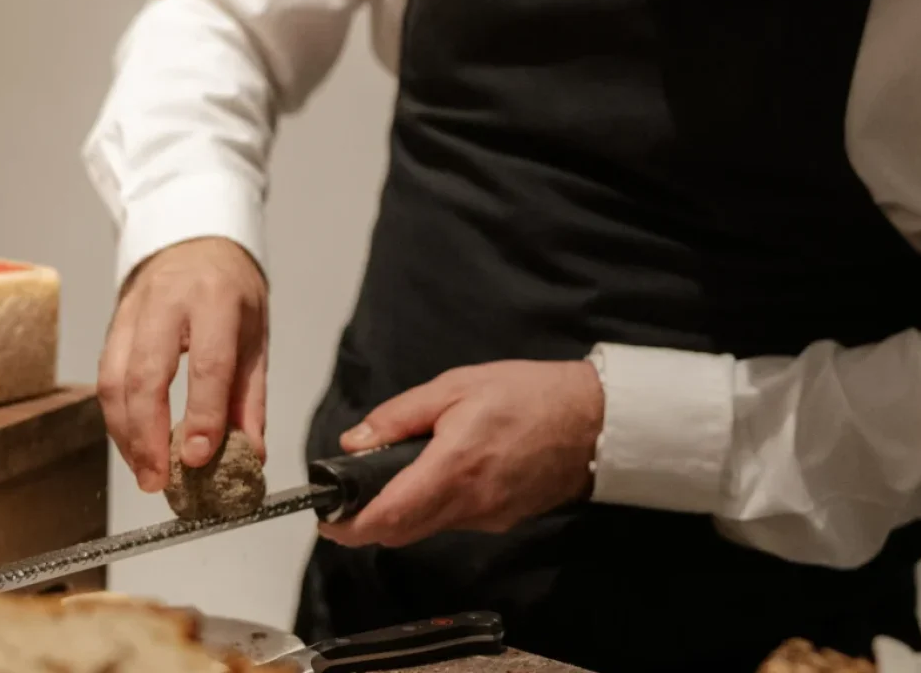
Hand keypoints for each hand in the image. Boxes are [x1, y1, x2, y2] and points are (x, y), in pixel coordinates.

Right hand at [98, 237, 268, 491]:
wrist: (194, 240)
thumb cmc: (231, 290)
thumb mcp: (256, 335)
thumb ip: (250, 398)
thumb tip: (250, 455)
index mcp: (216, 299)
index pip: (207, 363)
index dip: (201, 415)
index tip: (198, 458)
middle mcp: (168, 301)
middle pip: (146, 374)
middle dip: (148, 434)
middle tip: (159, 480)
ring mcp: (133, 310)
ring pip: (114, 379)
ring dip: (125, 434)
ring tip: (145, 473)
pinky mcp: (112, 323)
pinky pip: (105, 376)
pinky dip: (116, 418)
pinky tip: (131, 445)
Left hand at [319, 360, 603, 548]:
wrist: (592, 421)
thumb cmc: (528, 395)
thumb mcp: (456, 387)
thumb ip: (400, 416)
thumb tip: (355, 442)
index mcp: (451, 468)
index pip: (387, 516)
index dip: (350, 526)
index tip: (327, 519)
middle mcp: (468, 504)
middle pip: (400, 533)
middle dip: (368, 523)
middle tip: (350, 498)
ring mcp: (487, 518)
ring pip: (426, 530)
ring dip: (402, 514)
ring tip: (396, 476)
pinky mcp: (503, 522)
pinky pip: (454, 522)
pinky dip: (434, 507)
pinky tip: (440, 475)